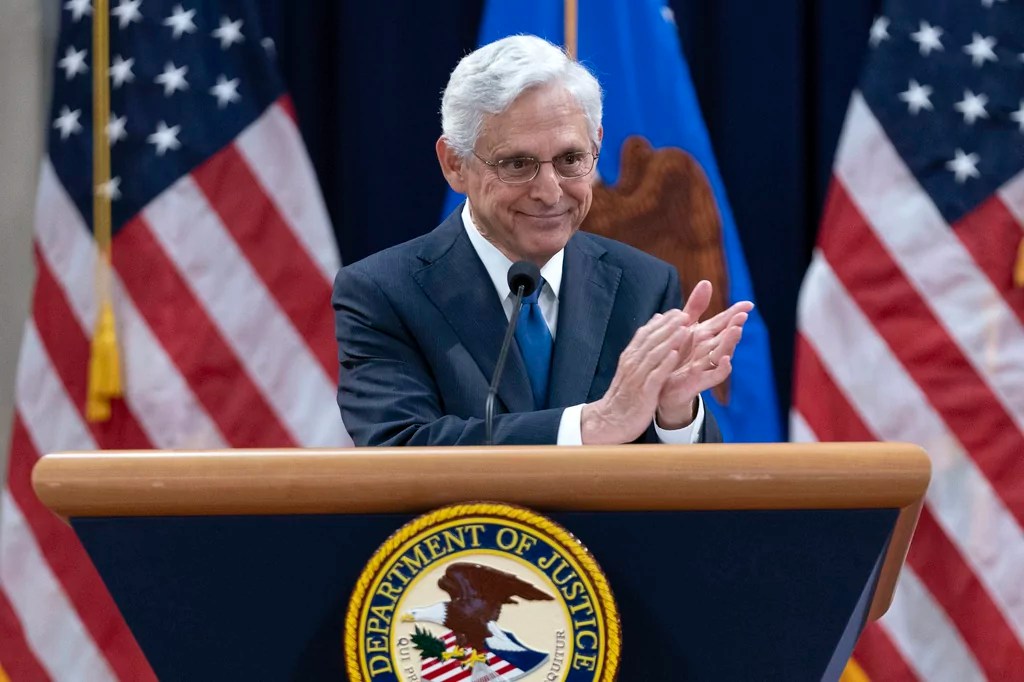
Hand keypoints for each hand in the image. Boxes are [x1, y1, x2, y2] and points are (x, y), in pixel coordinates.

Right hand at [581, 310, 688, 444]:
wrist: (609, 421)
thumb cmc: (624, 395)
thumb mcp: (631, 369)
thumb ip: (642, 348)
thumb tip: (654, 324)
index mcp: (630, 357)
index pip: (645, 334)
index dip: (662, 322)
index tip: (677, 311)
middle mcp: (632, 364)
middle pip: (651, 340)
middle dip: (668, 327)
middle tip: (685, 315)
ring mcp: (637, 378)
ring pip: (654, 355)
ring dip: (669, 341)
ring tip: (684, 329)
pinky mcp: (643, 393)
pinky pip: (655, 376)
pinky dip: (665, 364)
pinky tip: (675, 355)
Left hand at [656, 280, 752, 427]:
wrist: (664, 385)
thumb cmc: (678, 355)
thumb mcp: (684, 327)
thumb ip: (695, 307)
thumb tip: (706, 282)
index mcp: (706, 335)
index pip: (723, 321)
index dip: (735, 313)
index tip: (748, 304)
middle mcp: (710, 349)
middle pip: (726, 336)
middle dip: (734, 325)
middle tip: (742, 315)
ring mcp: (707, 365)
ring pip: (723, 353)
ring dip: (730, 343)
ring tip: (736, 331)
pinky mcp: (701, 380)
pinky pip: (715, 375)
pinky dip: (722, 368)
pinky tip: (727, 360)